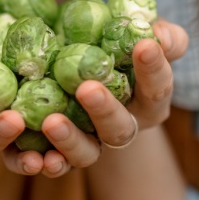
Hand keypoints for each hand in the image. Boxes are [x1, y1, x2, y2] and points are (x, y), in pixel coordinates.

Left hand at [31, 19, 188, 177]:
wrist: (85, 71)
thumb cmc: (122, 49)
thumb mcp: (146, 38)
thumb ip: (163, 36)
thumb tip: (161, 35)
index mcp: (149, 100)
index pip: (157, 87)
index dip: (153, 69)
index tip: (144, 45)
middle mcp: (123, 126)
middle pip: (119, 128)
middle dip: (104, 110)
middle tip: (87, 88)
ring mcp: (94, 142)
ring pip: (87, 152)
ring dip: (70, 140)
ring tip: (52, 122)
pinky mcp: (64, 153)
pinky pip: (56, 164)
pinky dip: (46, 163)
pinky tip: (34, 158)